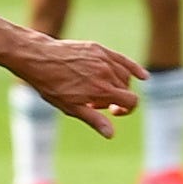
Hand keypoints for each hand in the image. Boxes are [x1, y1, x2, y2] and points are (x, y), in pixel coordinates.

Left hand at [15, 37, 146, 137]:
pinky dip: (134, 68)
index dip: (126, 110)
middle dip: (117, 98)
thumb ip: (94, 119)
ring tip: (99, 89)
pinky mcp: (99, 49)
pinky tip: (143, 76)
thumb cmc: (51, 85)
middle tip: (95, 102)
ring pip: (124, 75)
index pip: (131, 102)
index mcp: (102, 90)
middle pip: (126, 89)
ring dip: (118, 85)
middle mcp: (107, 73)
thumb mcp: (71, 107)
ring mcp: (104, 59)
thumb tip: (111, 134)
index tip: (113, 112)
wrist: (39, 58)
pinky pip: (123, 59)